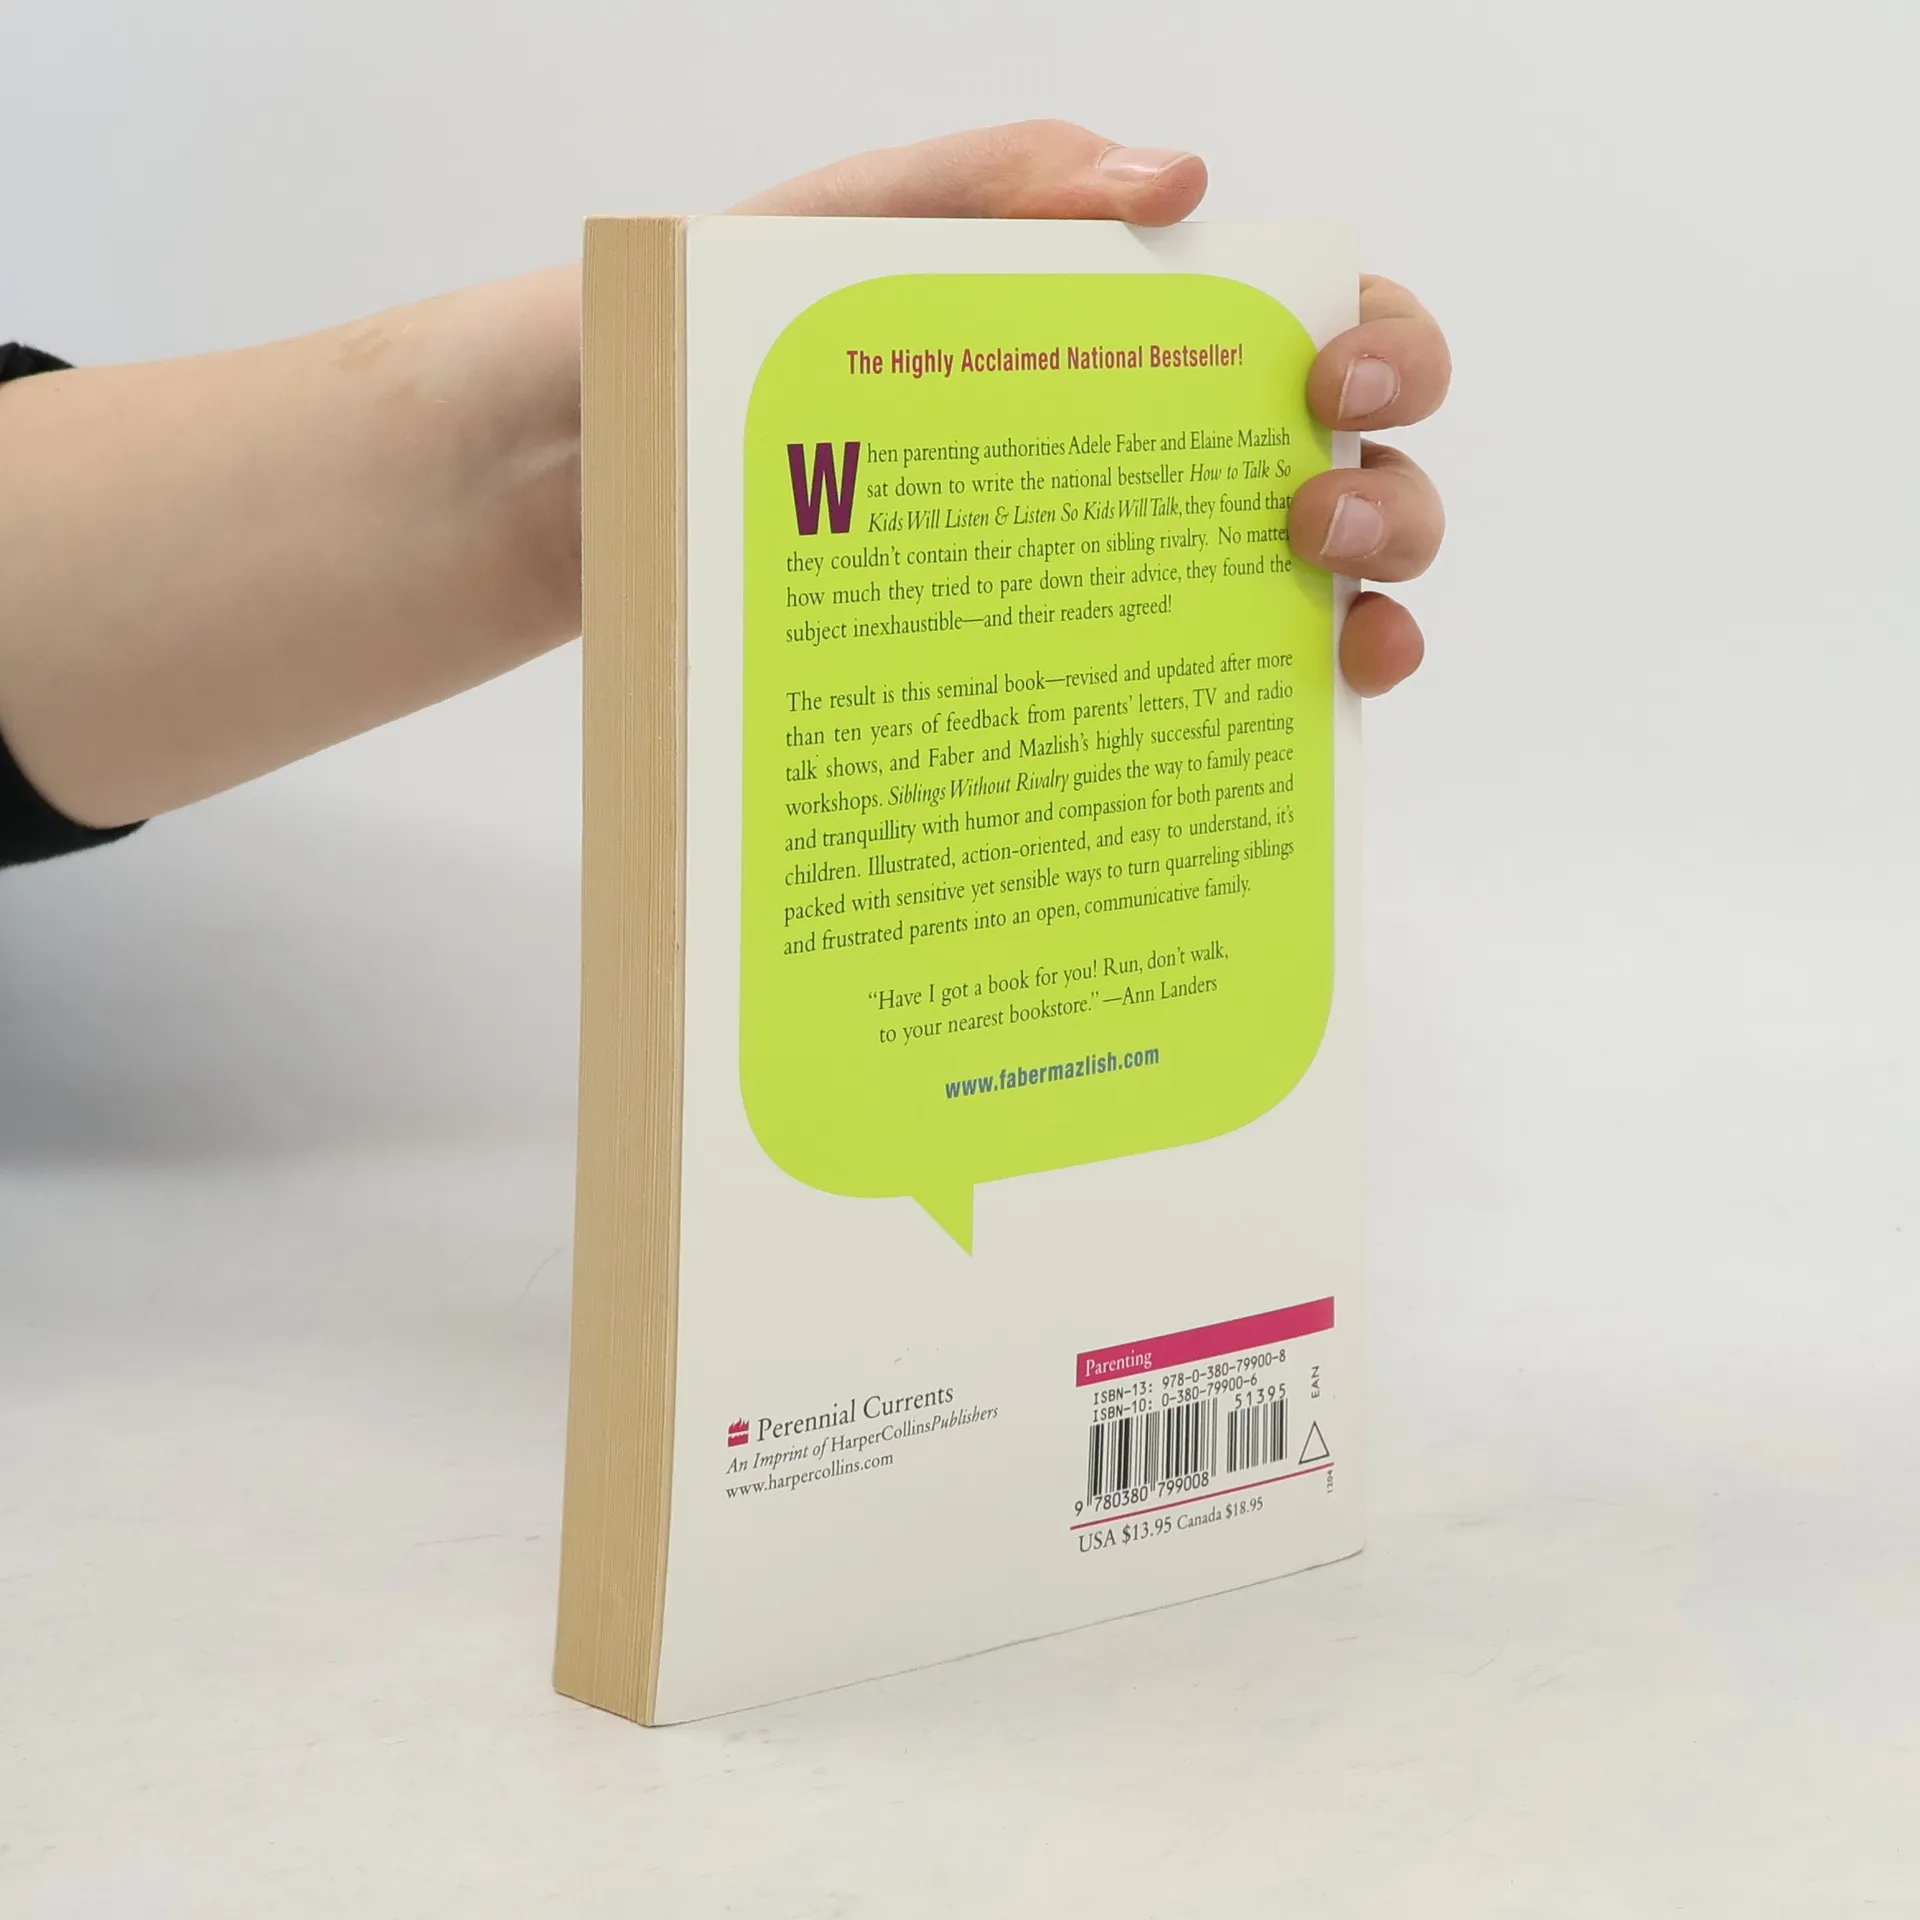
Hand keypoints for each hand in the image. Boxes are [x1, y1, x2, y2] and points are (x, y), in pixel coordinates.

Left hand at [737, 120, 1448, 698]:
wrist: (571, 495)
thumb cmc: (692, 351)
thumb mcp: (829, 237)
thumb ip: (985, 187)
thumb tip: (1176, 182)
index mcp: (1109, 348)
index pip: (1305, 328)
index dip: (1381, 348)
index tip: (1335, 381)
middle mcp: (1134, 474)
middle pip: (1347, 475)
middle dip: (1388, 495)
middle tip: (1307, 516)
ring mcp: (1102, 592)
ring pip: (1304, 606)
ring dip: (1370, 610)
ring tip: (1332, 632)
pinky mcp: (1046, 695)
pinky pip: (1189, 718)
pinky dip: (1266, 728)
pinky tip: (1269, 746)